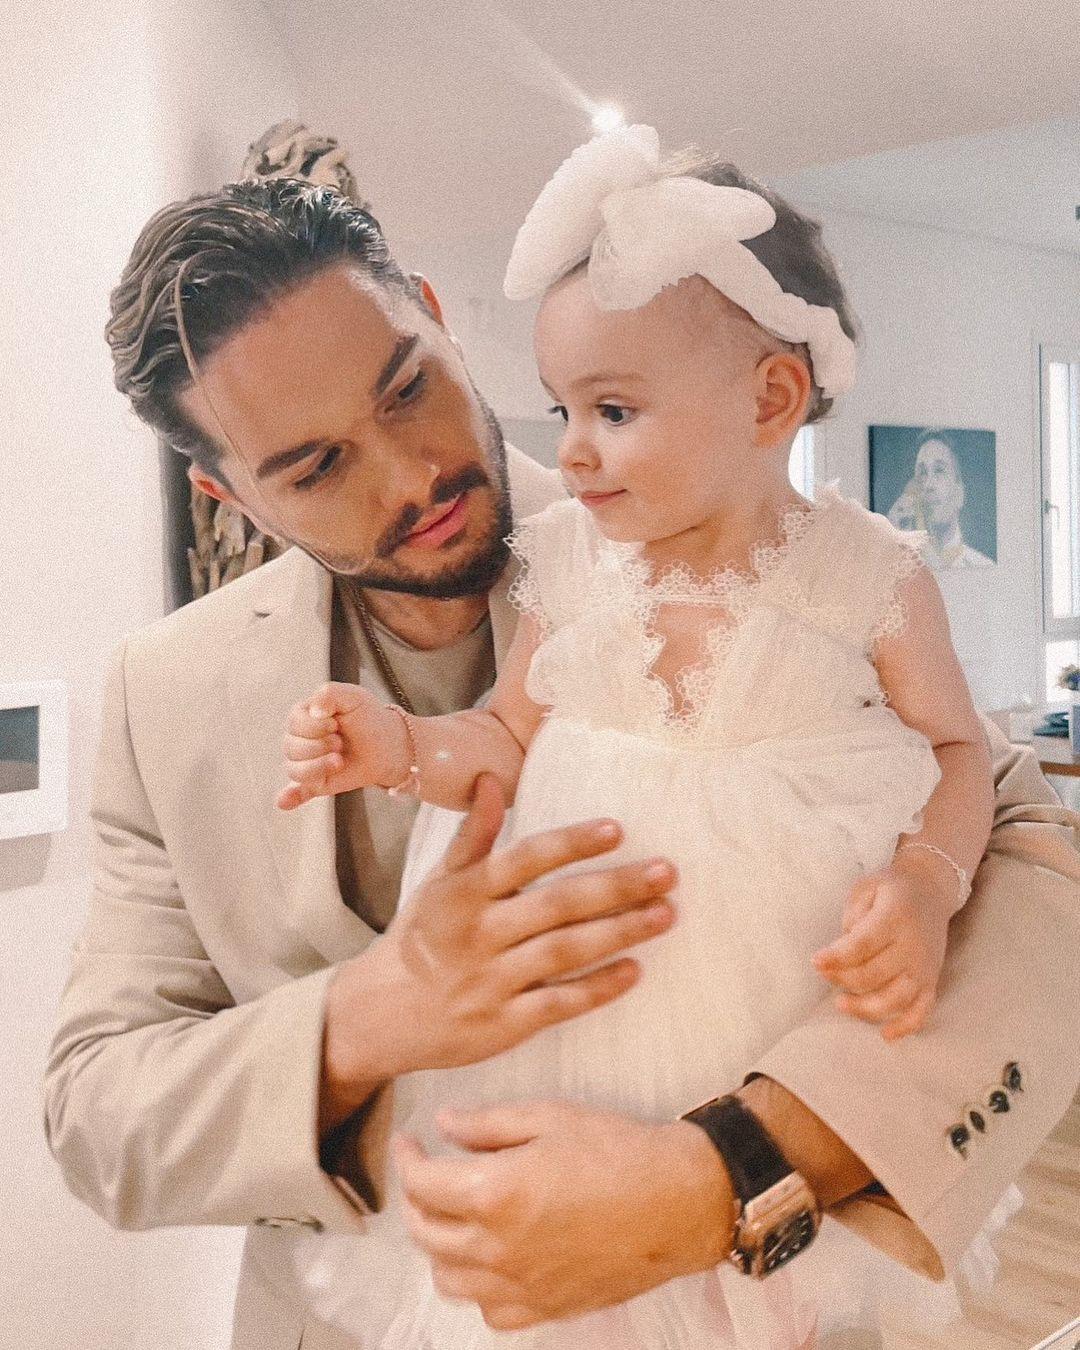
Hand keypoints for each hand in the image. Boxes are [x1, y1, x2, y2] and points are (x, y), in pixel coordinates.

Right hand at [277, 681, 405, 808]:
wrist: (388, 744)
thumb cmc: (368, 717)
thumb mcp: (352, 696)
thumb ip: (329, 694)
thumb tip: (313, 711)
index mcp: (304, 716)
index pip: (294, 723)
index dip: (315, 726)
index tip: (336, 723)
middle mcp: (301, 740)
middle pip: (291, 747)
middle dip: (319, 746)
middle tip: (340, 743)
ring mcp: (307, 763)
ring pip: (294, 770)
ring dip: (317, 767)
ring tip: (339, 761)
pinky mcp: (316, 783)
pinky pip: (296, 793)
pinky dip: (290, 798)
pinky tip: (285, 802)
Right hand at [321, 776, 677, 1123]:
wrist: (379, 1014)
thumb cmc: (422, 938)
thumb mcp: (438, 883)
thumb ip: (473, 836)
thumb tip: (492, 781)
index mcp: (465, 892)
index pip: (525, 858)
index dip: (571, 843)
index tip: (617, 828)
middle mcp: (480, 933)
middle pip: (557, 904)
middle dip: (616, 887)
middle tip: (667, 872)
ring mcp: (492, 980)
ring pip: (565, 952)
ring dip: (619, 932)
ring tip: (667, 914)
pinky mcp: (503, 1024)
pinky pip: (558, 1003)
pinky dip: (597, 988)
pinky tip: (634, 970)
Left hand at [393, 1100, 731, 1329]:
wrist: (678, 1201)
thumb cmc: (617, 1151)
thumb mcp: (549, 1117)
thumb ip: (487, 1124)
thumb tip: (443, 1125)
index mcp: (495, 1194)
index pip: (421, 1184)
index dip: (407, 1159)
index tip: (410, 1143)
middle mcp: (498, 1248)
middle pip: (425, 1233)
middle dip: (415, 1199)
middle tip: (427, 1174)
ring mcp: (520, 1286)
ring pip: (447, 1279)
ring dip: (438, 1245)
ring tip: (452, 1216)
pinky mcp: (546, 1309)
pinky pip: (488, 1310)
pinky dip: (475, 1287)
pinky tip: (487, 1259)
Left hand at [813, 852, 953, 1039]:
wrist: (931, 890)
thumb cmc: (891, 889)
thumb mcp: (867, 888)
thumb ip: (853, 914)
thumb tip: (842, 948)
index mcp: (895, 918)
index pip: (862, 944)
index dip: (836, 957)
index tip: (815, 961)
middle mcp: (913, 946)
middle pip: (873, 975)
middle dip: (841, 979)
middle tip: (824, 973)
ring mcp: (924, 968)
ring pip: (895, 999)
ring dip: (865, 1008)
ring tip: (840, 1004)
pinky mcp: (932, 981)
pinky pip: (922, 1011)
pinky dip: (905, 1027)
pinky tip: (885, 1035)